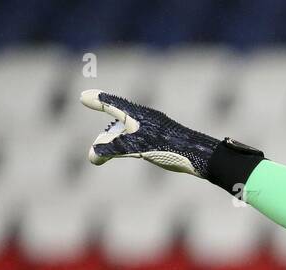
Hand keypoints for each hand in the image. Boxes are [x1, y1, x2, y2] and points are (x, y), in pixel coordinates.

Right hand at [80, 90, 221, 176]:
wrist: (202, 156)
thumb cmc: (171, 147)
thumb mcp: (138, 147)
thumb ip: (114, 148)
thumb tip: (93, 153)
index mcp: (139, 115)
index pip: (113, 103)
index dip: (97, 100)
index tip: (83, 97)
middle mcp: (147, 119)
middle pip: (119, 117)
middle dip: (105, 121)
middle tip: (94, 121)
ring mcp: (157, 129)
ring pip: (129, 130)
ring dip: (115, 138)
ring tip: (104, 151)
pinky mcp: (166, 140)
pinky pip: (140, 138)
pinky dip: (128, 143)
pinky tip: (132, 150)